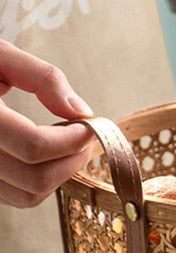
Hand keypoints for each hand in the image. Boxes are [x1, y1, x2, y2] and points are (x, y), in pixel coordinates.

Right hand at [0, 40, 94, 207]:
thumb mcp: (0, 55)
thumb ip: (43, 78)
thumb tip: (81, 112)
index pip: (34, 146)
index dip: (72, 140)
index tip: (89, 126)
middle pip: (36, 179)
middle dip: (71, 160)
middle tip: (81, 136)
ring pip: (30, 195)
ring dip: (59, 173)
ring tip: (63, 142)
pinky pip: (20, 197)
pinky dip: (43, 182)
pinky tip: (45, 153)